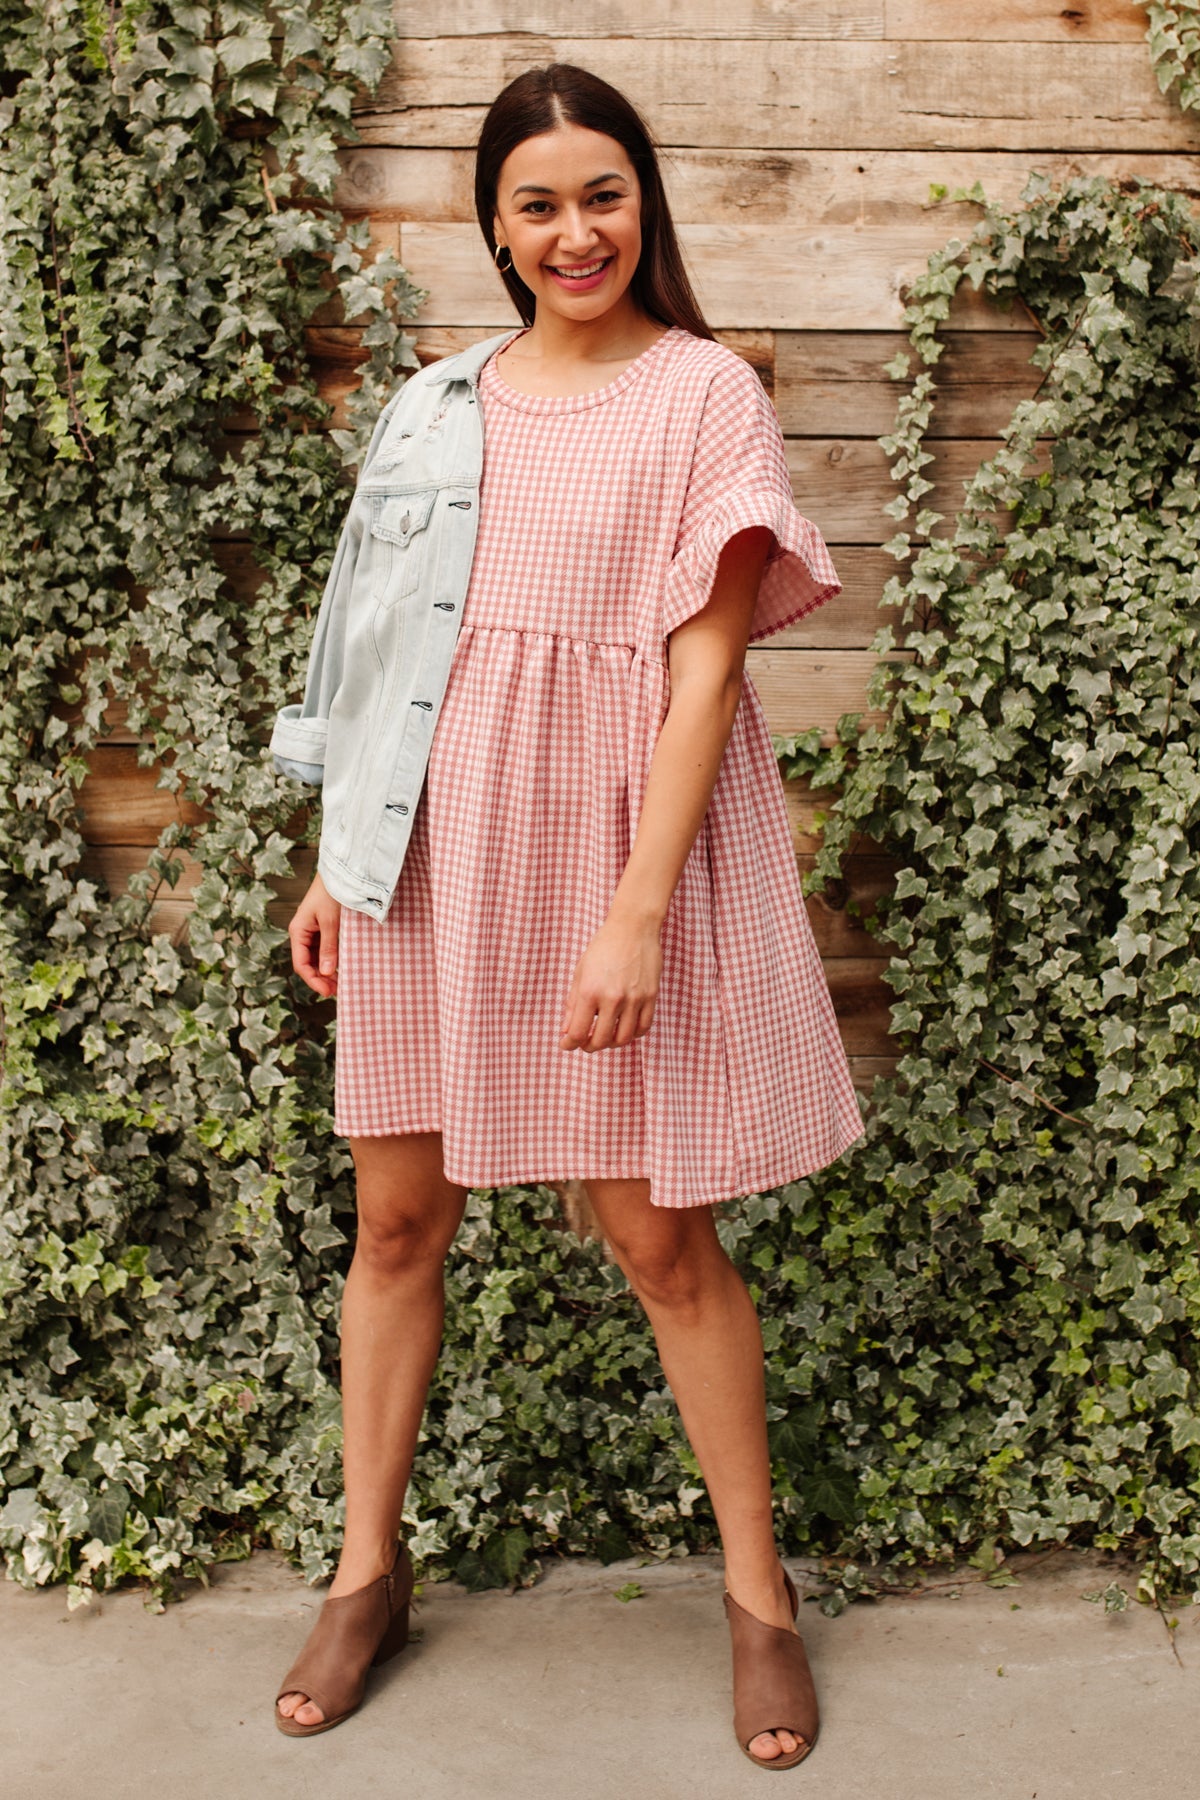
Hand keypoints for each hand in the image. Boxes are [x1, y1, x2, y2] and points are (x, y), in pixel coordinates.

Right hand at [288, 872, 340, 997]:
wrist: (341, 872)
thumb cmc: (333, 893)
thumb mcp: (331, 922)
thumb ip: (329, 947)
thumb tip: (326, 973)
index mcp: (298, 931)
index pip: (301, 964)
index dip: (313, 981)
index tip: (328, 992)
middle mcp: (302, 933)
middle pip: (308, 964)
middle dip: (321, 979)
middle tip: (338, 992)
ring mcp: (312, 931)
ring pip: (317, 959)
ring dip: (327, 972)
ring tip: (342, 984)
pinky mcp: (323, 928)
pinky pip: (324, 950)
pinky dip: (332, 961)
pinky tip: (342, 969)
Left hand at [560, 913, 661, 1051]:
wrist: (633, 927)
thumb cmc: (603, 947)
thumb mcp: (580, 972)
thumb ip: (572, 1004)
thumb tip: (566, 1031)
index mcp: (590, 991)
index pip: (577, 1032)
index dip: (569, 1044)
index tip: (566, 1044)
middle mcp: (612, 998)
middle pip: (600, 1041)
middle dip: (588, 1046)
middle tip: (585, 1043)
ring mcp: (634, 999)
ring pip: (623, 1039)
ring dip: (610, 1044)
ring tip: (604, 1037)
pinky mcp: (650, 997)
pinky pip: (642, 1028)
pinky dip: (631, 1034)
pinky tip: (623, 1028)